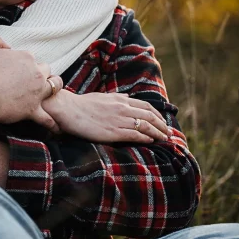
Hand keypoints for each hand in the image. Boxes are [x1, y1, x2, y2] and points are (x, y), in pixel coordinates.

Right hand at [0, 36, 62, 130]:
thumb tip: (8, 47)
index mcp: (26, 57)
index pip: (31, 57)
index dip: (24, 63)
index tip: (16, 69)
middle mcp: (36, 73)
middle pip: (46, 69)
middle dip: (40, 73)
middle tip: (31, 80)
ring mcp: (37, 92)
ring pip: (55, 87)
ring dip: (53, 89)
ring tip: (50, 93)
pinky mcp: (33, 110)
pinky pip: (48, 118)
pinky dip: (52, 123)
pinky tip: (56, 126)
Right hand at [43, 89, 170, 143]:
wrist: (69, 110)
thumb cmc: (82, 104)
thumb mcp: (102, 97)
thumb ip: (117, 98)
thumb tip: (128, 98)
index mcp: (121, 100)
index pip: (146, 106)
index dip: (158, 115)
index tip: (163, 122)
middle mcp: (123, 108)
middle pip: (150, 116)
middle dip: (162, 125)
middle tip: (169, 133)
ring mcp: (119, 120)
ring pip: (146, 126)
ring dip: (158, 133)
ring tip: (165, 139)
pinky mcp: (114, 132)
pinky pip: (136, 135)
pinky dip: (146, 138)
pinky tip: (151, 141)